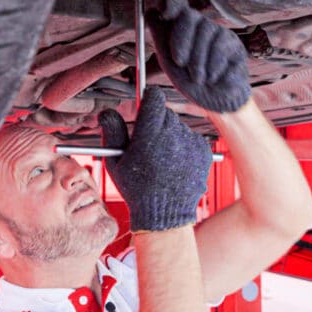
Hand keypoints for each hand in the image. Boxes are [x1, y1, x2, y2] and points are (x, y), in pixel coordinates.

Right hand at [98, 87, 211, 232]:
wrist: (165, 215)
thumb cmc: (138, 190)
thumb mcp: (116, 162)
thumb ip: (112, 132)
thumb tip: (107, 113)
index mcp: (150, 133)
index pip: (154, 97)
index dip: (148, 100)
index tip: (145, 107)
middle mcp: (173, 134)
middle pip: (166, 113)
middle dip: (157, 122)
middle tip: (149, 143)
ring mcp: (191, 143)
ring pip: (180, 126)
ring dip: (171, 135)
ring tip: (162, 159)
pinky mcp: (204, 152)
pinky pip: (193, 139)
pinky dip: (185, 147)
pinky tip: (175, 164)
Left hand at [150, 0, 250, 112]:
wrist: (213, 100)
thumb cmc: (188, 80)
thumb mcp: (168, 60)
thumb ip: (159, 36)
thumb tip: (150, 12)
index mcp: (182, 27)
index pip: (177, 2)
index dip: (170, 3)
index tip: (165, 14)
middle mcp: (200, 25)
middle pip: (189, 15)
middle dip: (181, 40)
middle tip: (179, 62)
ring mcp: (218, 32)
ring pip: (206, 31)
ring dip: (197, 61)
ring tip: (198, 78)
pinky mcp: (233, 43)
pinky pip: (221, 46)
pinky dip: (213, 66)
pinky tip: (213, 78)